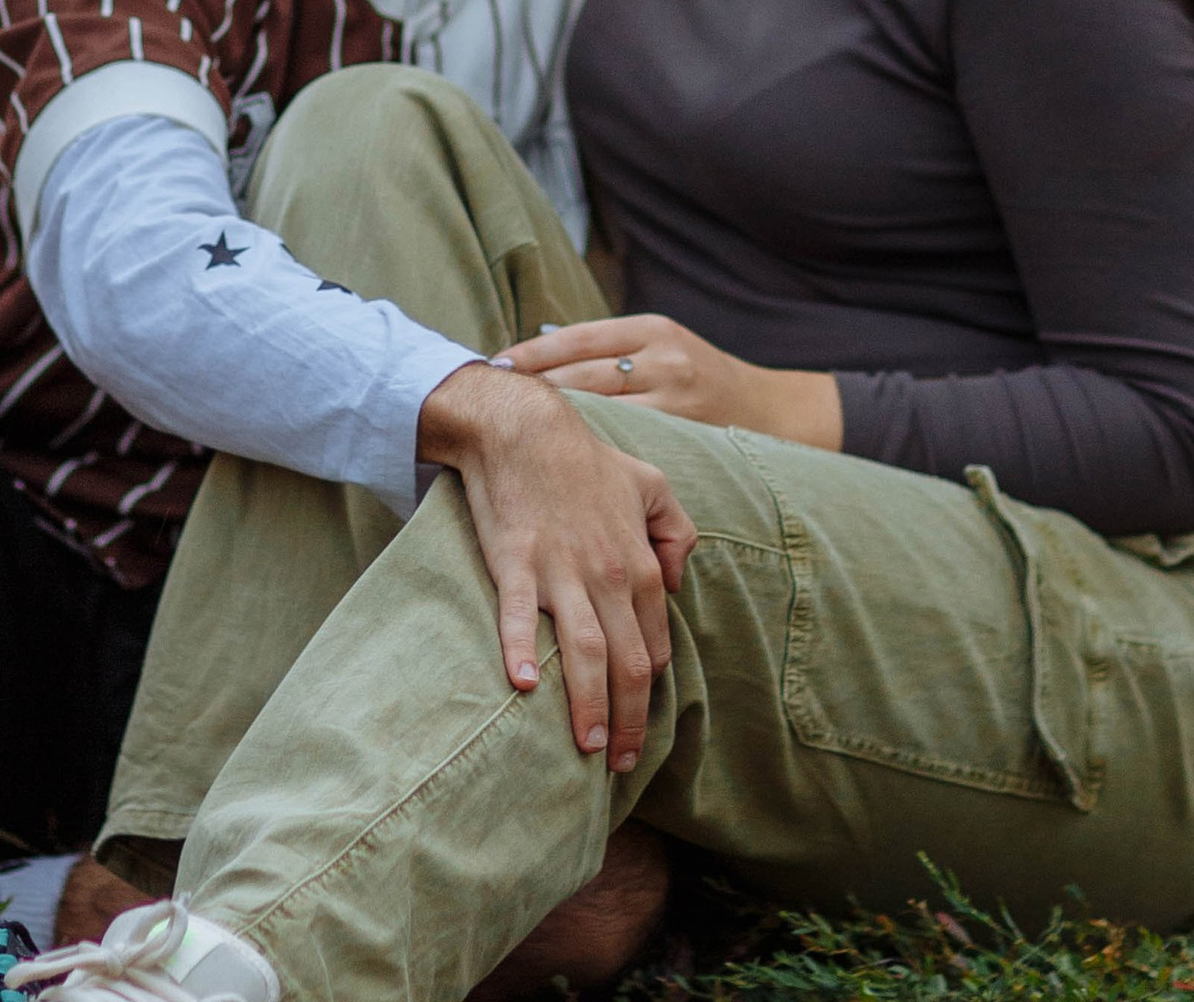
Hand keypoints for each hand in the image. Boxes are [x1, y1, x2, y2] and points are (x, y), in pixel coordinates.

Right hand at [417, 363, 696, 773]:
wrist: (524, 428)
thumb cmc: (586, 460)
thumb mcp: (652, 484)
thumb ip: (677, 533)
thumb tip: (675, 583)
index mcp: (641, 563)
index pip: (655, 646)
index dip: (651, 692)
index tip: (640, 725)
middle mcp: (608, 575)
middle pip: (628, 665)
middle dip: (628, 723)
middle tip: (620, 765)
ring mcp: (561, 571)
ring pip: (586, 654)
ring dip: (589, 709)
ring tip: (587, 749)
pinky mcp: (516, 563)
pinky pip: (521, 615)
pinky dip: (522, 651)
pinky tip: (523, 687)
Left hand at [496, 315, 842, 449]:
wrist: (771, 411)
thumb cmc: (699, 375)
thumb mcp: (660, 344)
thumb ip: (611, 348)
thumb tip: (540, 345)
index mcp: (651, 329)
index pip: (577, 338)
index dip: (532, 353)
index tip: (494, 364)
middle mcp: (663, 359)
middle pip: (583, 374)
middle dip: (535, 388)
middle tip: (490, 402)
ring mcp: (675, 400)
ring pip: (600, 412)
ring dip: (557, 423)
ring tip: (512, 434)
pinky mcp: (683, 437)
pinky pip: (626, 443)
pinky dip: (592, 450)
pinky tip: (562, 462)